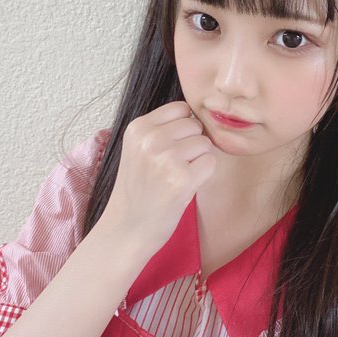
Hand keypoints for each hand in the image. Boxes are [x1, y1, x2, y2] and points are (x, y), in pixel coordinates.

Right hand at [100, 101, 215, 254]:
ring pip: (205, 143)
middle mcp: (150, 139)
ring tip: (177, 177)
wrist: (127, 228)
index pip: (181, 108)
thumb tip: (199, 115)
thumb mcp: (138, 148)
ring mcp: (166, 158)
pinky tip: (184, 186)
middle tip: (174, 166)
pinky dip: (203, 175)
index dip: (184, 127)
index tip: (173, 146)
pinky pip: (211, 162)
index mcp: (138, 128)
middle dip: (192, 143)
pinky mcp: (182, 179)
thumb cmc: (139, 188)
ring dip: (198, 160)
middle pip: (195, 125)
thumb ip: (162, 129)